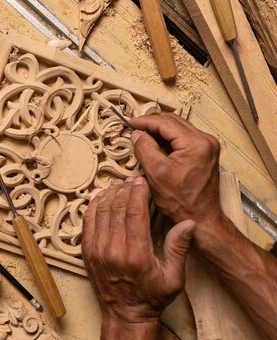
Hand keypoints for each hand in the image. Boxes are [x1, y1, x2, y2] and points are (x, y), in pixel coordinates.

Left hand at [82, 176, 194, 321]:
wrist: (126, 316)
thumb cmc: (152, 297)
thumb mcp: (174, 278)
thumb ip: (179, 248)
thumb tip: (188, 223)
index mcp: (136, 255)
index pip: (134, 212)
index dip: (138, 192)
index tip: (142, 181)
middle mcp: (113, 251)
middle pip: (117, 207)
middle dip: (125, 189)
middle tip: (132, 180)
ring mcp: (97, 251)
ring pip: (101, 211)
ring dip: (110, 194)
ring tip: (120, 186)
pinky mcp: (87, 252)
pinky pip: (88, 221)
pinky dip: (95, 206)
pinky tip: (104, 198)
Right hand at [131, 114, 221, 231]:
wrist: (201, 218)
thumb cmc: (181, 201)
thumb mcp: (156, 173)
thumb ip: (145, 149)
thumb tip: (136, 134)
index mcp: (196, 144)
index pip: (166, 123)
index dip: (145, 121)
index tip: (130, 122)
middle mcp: (206, 140)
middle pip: (174, 122)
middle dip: (153, 124)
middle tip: (134, 129)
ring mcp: (208, 146)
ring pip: (179, 129)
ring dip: (160, 131)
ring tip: (143, 137)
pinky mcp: (206, 153)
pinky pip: (184, 138)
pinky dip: (169, 140)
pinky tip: (156, 146)